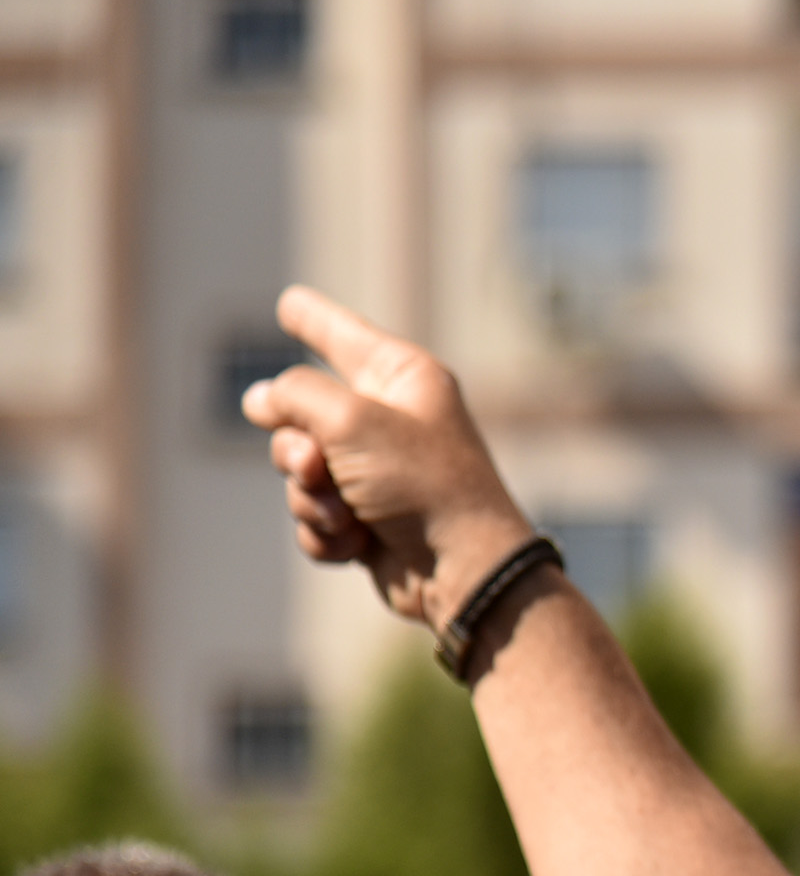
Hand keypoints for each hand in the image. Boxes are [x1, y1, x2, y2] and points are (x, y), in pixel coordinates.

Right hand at [242, 286, 536, 629]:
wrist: (464, 572)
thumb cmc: (423, 485)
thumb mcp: (352, 421)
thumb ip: (296, 396)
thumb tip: (260, 400)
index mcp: (404, 380)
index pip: (346, 338)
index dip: (316, 320)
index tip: (290, 303)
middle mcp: (392, 422)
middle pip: (301, 417)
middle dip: (295, 451)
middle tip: (315, 468)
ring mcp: (379, 475)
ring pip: (301, 475)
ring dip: (312, 500)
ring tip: (347, 517)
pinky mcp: (370, 524)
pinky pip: (316, 519)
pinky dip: (327, 535)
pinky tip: (357, 546)